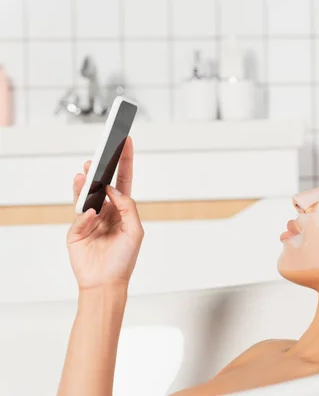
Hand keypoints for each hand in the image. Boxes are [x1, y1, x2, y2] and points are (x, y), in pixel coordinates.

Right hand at [67, 137, 143, 290]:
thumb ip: (127, 207)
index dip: (125, 162)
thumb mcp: (135, 230)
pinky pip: (78, 216)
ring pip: (84, 195)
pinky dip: (83, 214)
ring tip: (85, 172)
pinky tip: (89, 213)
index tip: (126, 142)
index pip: (123, 180)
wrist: (106, 283)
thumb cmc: (124, 259)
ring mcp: (89, 219)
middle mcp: (106, 211)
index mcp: (122, 209)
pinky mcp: (76, 230)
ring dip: (84, 183)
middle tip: (97, 156)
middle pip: (101, 184)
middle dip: (99, 169)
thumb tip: (113, 189)